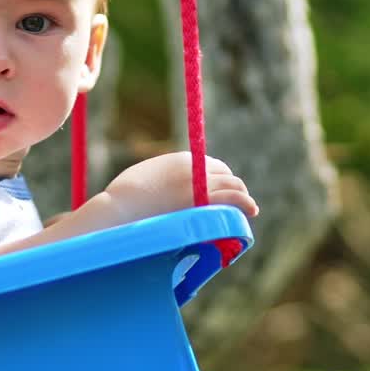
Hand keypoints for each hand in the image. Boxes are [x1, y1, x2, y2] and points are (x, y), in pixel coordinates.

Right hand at [101, 153, 257, 226]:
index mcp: (180, 161)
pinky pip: (232, 199)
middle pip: (225, 174)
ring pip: (232, 185)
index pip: (211, 165)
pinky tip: (250, 209)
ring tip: (248, 207)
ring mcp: (199, 186)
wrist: (119, 209)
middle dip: (232, 186)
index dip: (218, 178)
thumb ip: (163, 179)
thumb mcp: (144, 179)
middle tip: (236, 200)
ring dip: (242, 195)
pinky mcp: (202, 204)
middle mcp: (193, 169)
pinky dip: (244, 202)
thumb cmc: (122, 200)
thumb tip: (162, 192)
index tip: (218, 189)